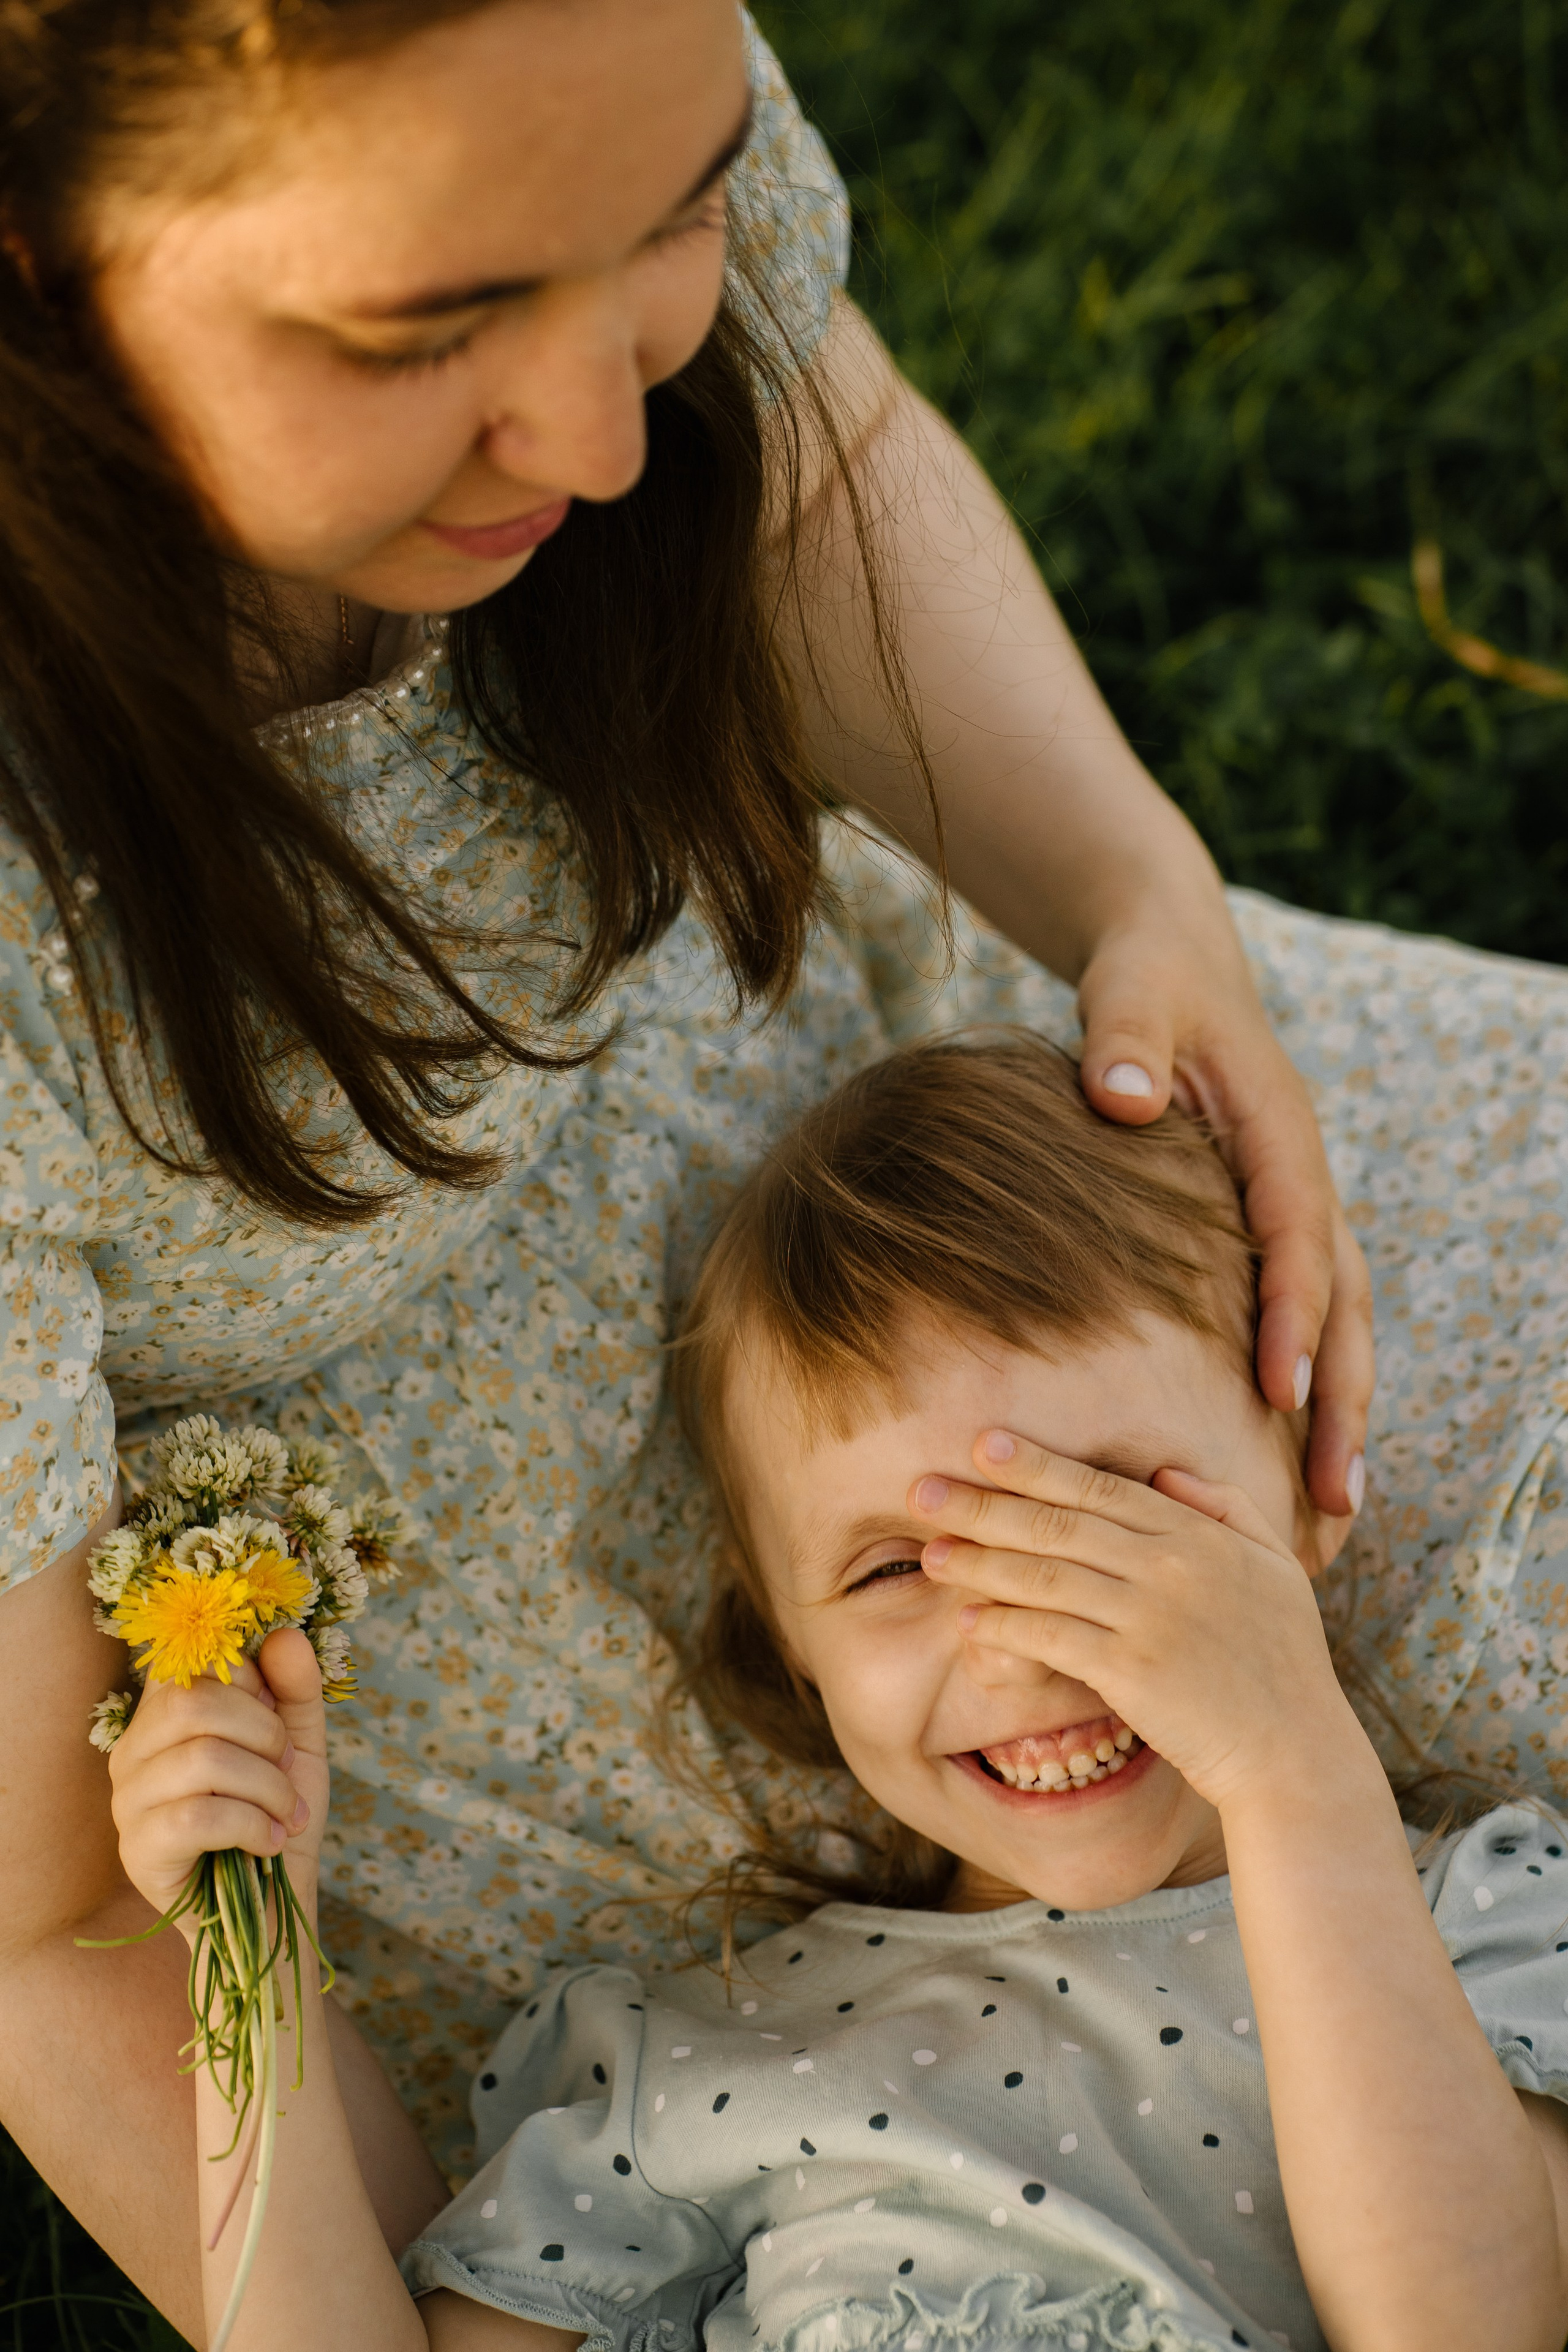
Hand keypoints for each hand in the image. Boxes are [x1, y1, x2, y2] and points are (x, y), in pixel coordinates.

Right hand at [108, 1629, 326, 1927]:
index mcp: (165, 1712)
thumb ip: (295, 1687)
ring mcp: (127, 1800)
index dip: (249, 1681)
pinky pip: (195, 1817)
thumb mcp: (299, 1744)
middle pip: (193, 1705)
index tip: (277, 1719)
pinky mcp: (136, 1850)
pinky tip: (269, 1843)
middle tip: (286, 1771)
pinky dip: (251, 1826)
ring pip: (200, 1761)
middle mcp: (134, 1748)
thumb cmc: (279, 1814)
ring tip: (285, 1814)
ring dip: (267, 1787)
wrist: (276, 1903)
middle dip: (264, 1734)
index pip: (192, 1660)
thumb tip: (285, 1635)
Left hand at [914, 1431, 1361, 1810]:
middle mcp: (1173, 1565)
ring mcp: (1152, 1618)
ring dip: (981, 1563)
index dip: (1039, 1465)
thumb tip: (1163, 1474)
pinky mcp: (1134, 1672)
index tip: (983, 1445)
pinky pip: (1054, 1638)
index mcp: (1202, 1534)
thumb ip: (1227, 1507)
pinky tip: (970, 1619)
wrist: (1297, 1753)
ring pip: (1047, 1577)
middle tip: (922, 1491)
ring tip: (930, 1555)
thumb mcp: (1275, 1566)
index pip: (1103, 1488)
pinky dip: (1007, 1625)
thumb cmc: (1282, 1663)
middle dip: (985, 1504)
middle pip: (1060, 1524)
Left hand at [1075, 907, 1373, 1521]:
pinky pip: (1304, 1308)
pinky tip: (1293, 1447)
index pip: (1297, 1234)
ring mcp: (1291, 1199)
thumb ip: (1126, 1041)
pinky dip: (1309, 1376)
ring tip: (1335, 1506)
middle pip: (1341, 1298)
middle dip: (1344, 1398)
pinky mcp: (1268, 1218)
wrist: (1166, 953)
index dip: (1292, 1315)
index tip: (1279, 1394)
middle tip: (1335, 1498)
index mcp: (1277, 1128)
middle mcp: (1299, 1172)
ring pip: (1336, 1315)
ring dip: (1341, 1406)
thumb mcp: (1131, 990)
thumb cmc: (1146, 977)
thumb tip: (1124, 1098)